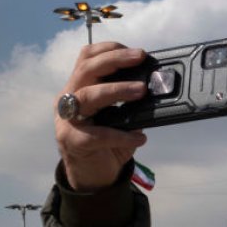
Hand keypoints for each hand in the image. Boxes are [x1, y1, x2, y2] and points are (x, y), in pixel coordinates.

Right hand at [55, 43, 148, 191]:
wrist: (93, 176)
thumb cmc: (109, 142)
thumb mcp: (122, 117)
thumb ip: (131, 102)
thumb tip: (159, 87)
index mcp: (79, 87)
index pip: (86, 58)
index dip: (109, 50)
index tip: (136, 51)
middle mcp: (69, 98)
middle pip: (86, 70)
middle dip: (114, 60)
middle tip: (140, 57)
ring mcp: (68, 119)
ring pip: (87, 95)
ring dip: (116, 89)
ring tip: (142, 91)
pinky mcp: (73, 141)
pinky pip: (98, 134)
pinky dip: (122, 135)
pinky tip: (140, 137)